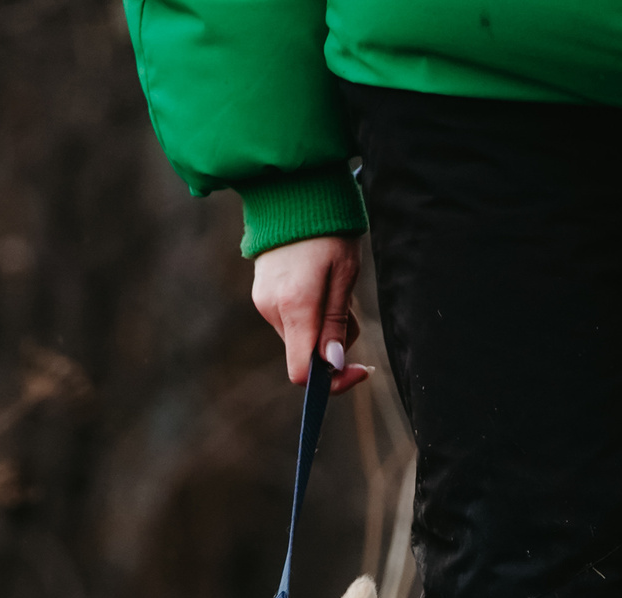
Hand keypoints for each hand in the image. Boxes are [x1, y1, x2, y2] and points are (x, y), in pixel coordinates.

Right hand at [250, 234, 374, 394]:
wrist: (293, 192)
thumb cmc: (328, 230)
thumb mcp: (344, 275)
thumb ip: (336, 323)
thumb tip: (334, 365)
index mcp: (294, 306)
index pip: (302, 372)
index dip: (332, 382)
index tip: (359, 370)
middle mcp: (271, 309)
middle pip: (306, 354)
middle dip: (334, 343)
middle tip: (351, 307)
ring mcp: (263, 302)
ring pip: (301, 336)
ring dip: (324, 325)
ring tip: (335, 286)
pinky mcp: (262, 294)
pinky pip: (291, 319)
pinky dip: (310, 313)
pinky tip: (317, 282)